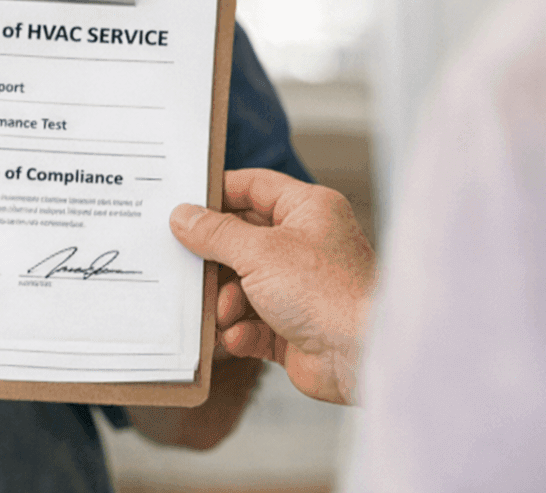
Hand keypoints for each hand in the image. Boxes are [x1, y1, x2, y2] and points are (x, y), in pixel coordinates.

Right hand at [169, 169, 375, 405]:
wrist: (364, 357)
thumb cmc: (329, 294)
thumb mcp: (259, 251)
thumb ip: (215, 233)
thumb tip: (183, 216)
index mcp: (308, 211)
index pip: (254, 188)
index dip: (217, 194)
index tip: (182, 206)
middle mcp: (305, 245)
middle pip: (241, 240)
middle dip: (216, 260)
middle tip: (190, 265)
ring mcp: (299, 288)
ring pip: (241, 284)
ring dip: (226, 301)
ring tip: (226, 312)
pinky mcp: (293, 327)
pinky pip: (250, 322)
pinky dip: (240, 330)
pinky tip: (239, 336)